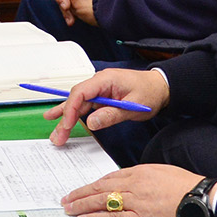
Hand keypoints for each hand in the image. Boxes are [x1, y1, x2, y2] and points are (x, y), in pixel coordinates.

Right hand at [44, 68, 168, 145]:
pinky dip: (73, 114)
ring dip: (66, 119)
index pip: (80, 92)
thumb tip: (91, 123)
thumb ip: (111, 114)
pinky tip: (60, 119)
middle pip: (75, 100)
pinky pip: (84, 106)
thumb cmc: (150, 92)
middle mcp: (98, 82)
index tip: (67, 125)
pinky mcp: (100, 97)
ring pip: (77, 104)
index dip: (70, 109)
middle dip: (65, 119)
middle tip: (58, 137)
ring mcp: (98, 90)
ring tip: (55, 133)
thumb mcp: (132, 106)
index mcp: (105, 79)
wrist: (160, 87)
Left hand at [61, 164, 209, 216]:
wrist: (201, 200)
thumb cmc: (186, 187)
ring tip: (69, 209)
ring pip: (102, 201)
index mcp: (139, 172)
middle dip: (80, 194)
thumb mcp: (162, 173)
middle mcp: (133, 185)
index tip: (82, 189)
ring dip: (82, 205)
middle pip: (100, 188)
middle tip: (66, 199)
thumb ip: (144, 177)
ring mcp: (135, 202)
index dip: (92, 185)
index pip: (109, 178)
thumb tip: (130, 182)